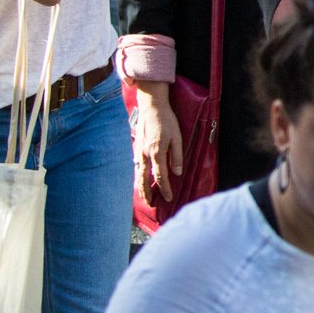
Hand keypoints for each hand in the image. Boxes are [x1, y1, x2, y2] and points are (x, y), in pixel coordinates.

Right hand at [129, 80, 182, 202]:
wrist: (151, 107)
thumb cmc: (167, 120)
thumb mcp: (178, 137)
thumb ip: (177, 156)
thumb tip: (178, 173)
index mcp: (157, 152)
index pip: (160, 176)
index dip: (165, 189)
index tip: (169, 198)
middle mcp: (145, 155)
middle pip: (144, 179)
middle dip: (147, 194)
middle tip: (151, 205)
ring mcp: (138, 152)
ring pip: (138, 174)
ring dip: (140, 187)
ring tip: (144, 198)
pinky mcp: (136, 148)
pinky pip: (136, 167)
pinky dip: (137, 177)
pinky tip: (140, 181)